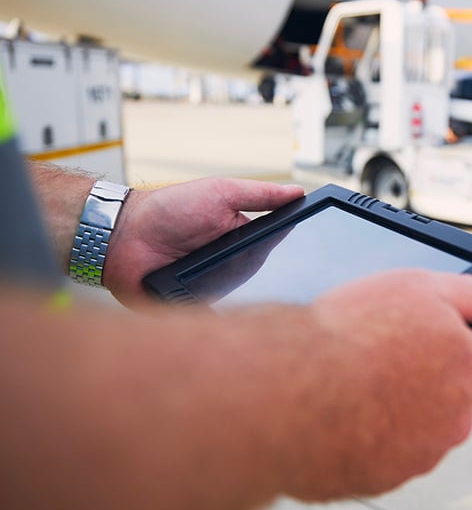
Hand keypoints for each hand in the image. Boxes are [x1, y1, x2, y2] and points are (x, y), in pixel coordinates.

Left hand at [102, 177, 303, 304]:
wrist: (124, 236)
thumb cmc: (168, 209)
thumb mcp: (220, 192)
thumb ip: (259, 194)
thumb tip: (298, 192)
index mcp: (239, 235)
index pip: (272, 245)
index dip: (290, 247)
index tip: (309, 246)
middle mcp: (230, 263)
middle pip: (262, 276)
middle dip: (266, 272)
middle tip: (267, 265)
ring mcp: (214, 286)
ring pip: (243, 300)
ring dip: (243, 293)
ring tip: (234, 280)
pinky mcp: (197, 307)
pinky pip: (218, 317)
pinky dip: (222, 315)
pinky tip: (221, 308)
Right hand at [279, 270, 471, 499]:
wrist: (293, 390)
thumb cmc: (349, 335)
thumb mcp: (415, 285)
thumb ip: (470, 292)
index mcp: (467, 365)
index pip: (467, 350)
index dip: (431, 337)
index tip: (401, 334)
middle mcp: (454, 416)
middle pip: (440, 392)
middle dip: (412, 375)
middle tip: (369, 357)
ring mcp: (419, 453)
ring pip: (409, 426)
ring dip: (386, 408)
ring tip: (345, 385)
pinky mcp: (382, 478)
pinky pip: (376, 452)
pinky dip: (360, 435)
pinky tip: (334, 413)